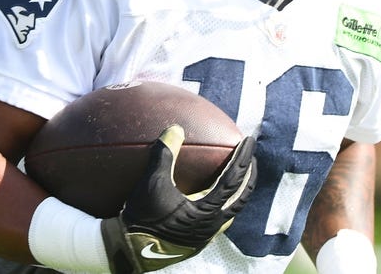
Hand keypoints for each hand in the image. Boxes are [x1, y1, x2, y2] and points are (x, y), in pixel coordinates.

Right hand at [101, 125, 256, 272]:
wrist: (130, 251)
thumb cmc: (142, 217)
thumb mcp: (152, 182)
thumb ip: (164, 154)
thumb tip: (175, 129)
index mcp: (207, 209)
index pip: (234, 179)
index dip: (243, 158)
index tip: (249, 141)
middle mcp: (212, 224)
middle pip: (242, 196)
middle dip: (249, 175)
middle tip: (250, 157)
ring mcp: (207, 235)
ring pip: (233, 210)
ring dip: (239, 191)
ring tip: (239, 177)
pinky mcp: (198, 241)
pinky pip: (221, 219)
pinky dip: (226, 203)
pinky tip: (217, 198)